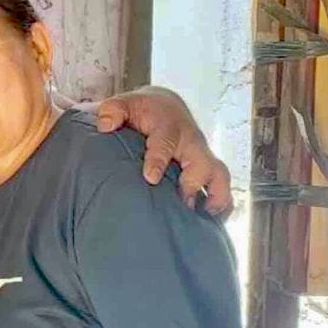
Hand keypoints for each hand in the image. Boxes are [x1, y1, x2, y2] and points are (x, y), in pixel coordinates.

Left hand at [96, 88, 233, 215]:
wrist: (165, 106)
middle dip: (193, 184)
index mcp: (168, 126)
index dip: (159, 160)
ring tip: (203, 219)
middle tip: (182, 204)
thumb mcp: (125, 104)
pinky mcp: (208, 167)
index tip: (151, 178)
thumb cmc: (142, 110)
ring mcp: (202, 155)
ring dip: (216, 197)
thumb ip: (113, 111)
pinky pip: (221, 186)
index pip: (165, 143)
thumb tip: (105, 125)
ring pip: (219, 175)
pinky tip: (212, 223)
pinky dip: (222, 204)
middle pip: (201, 162)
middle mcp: (191, 142)